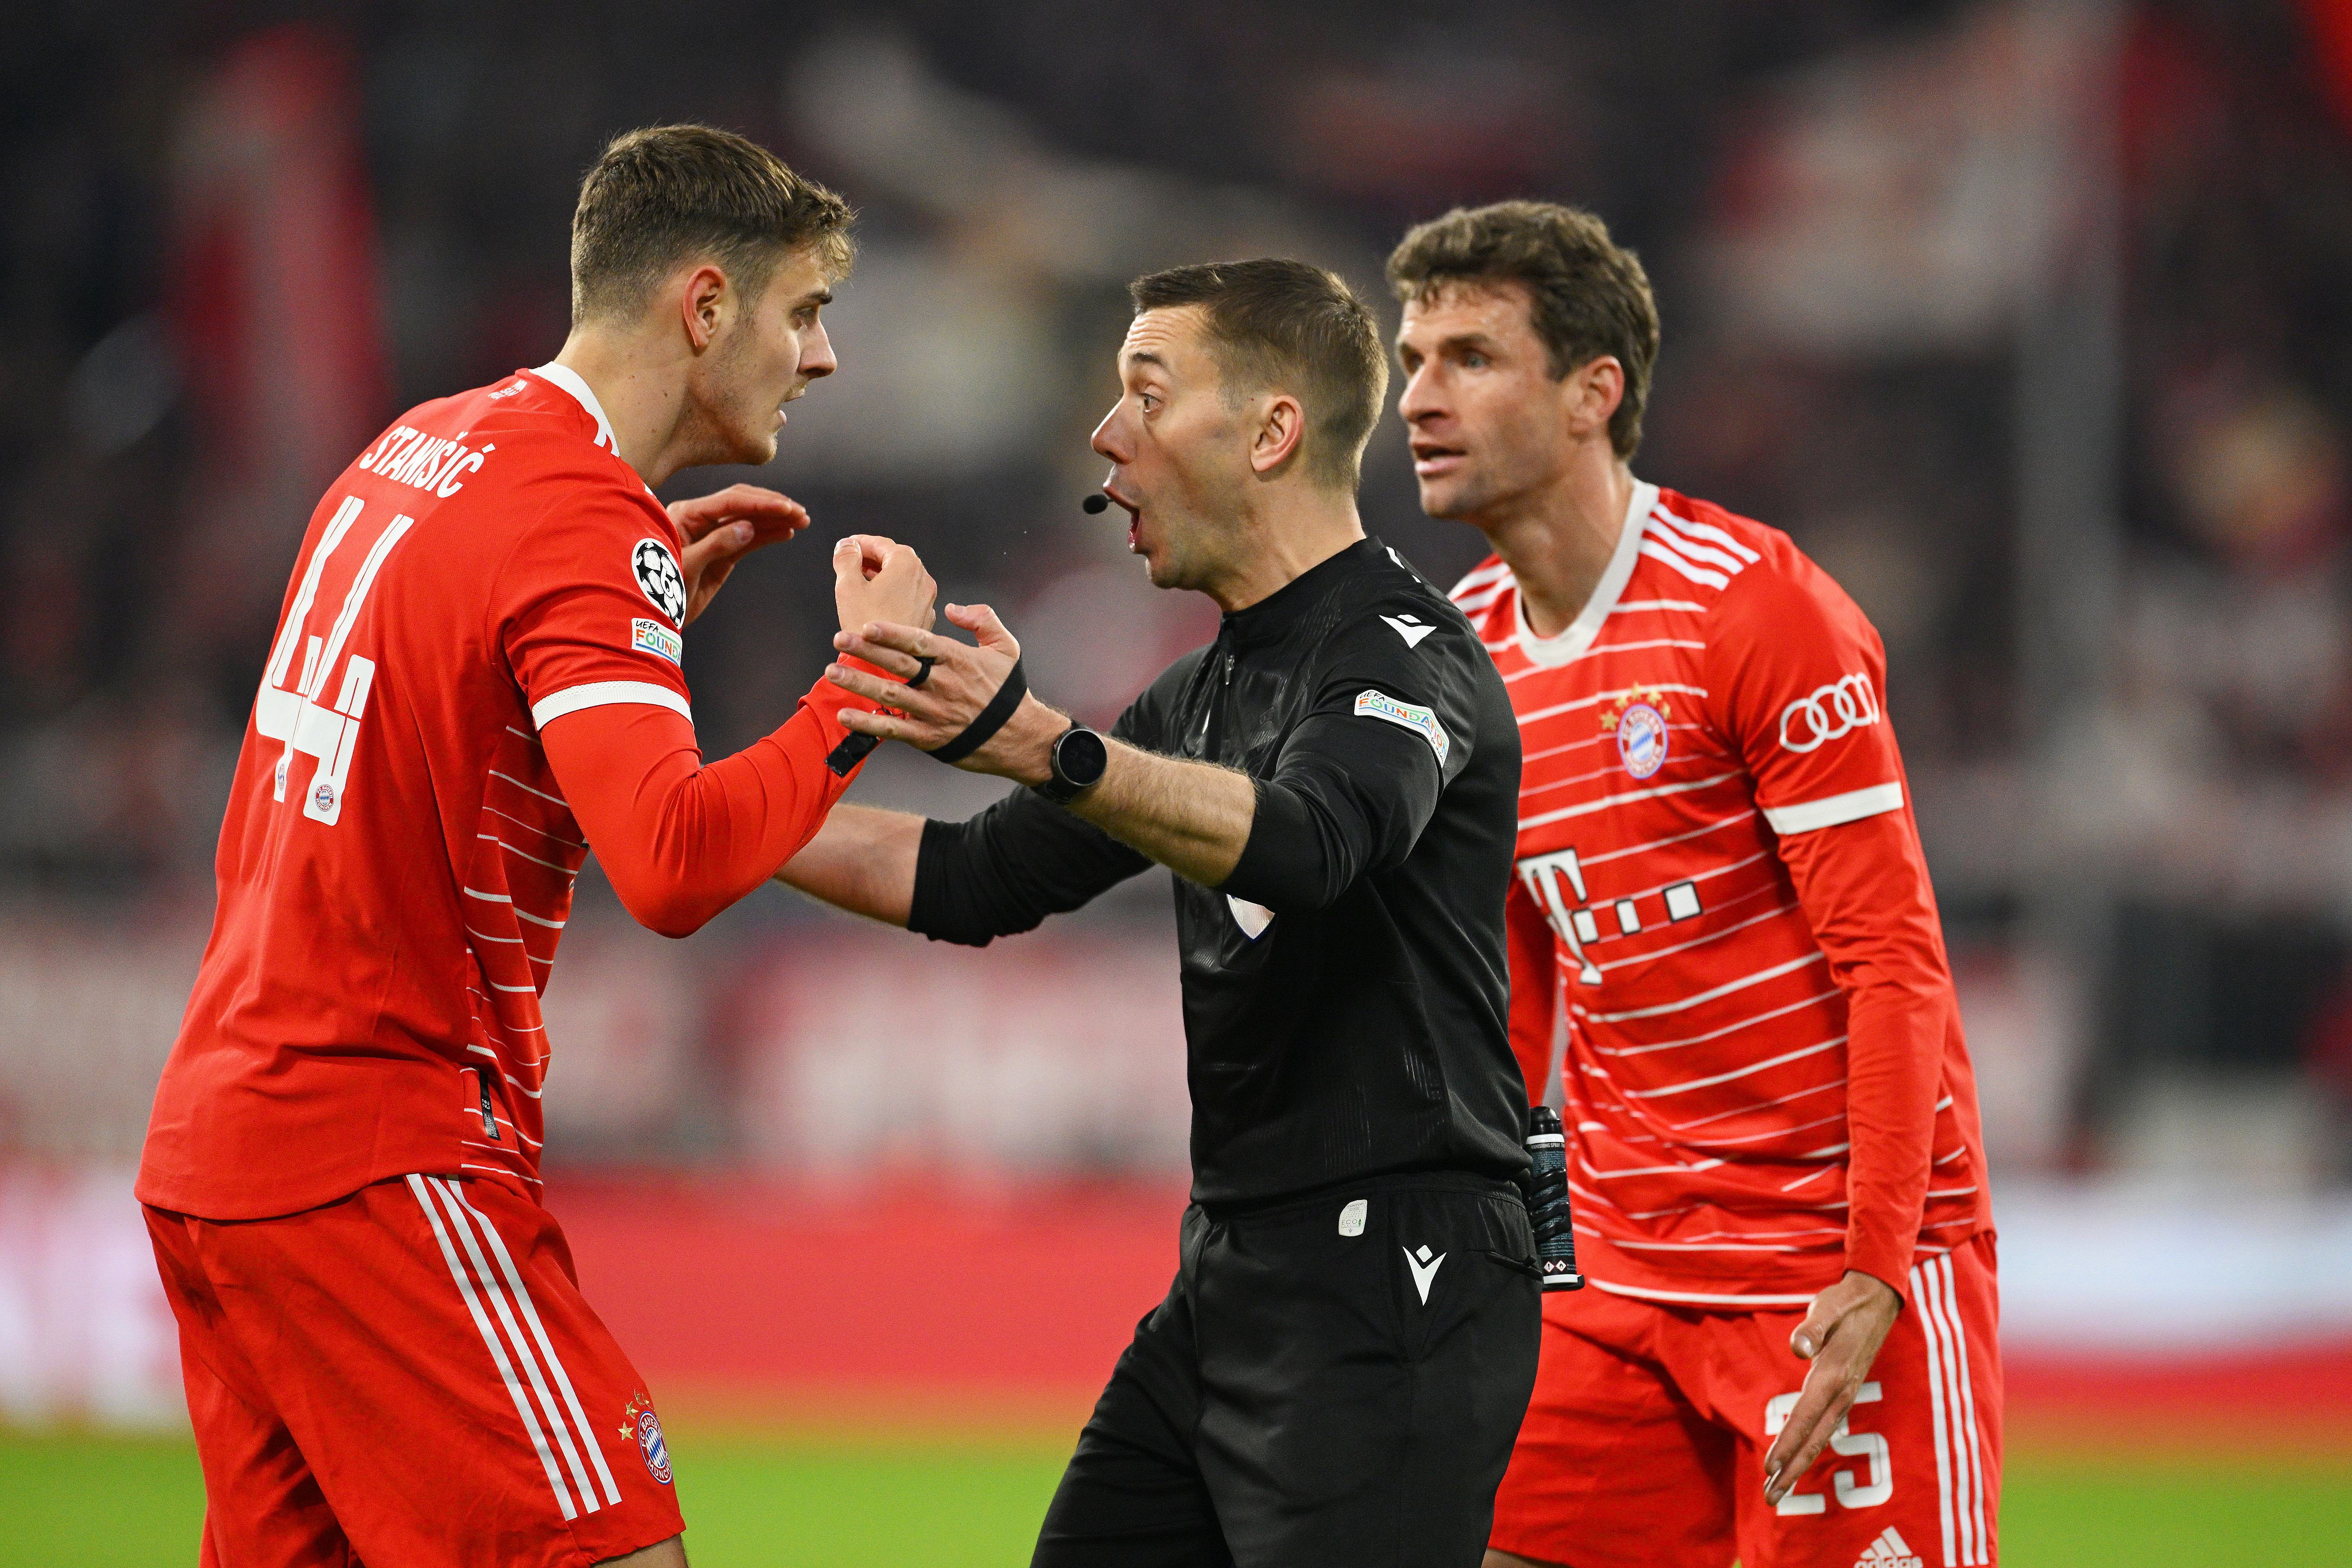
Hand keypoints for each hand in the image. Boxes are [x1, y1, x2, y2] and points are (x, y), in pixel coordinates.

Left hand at [669, 484, 810, 625]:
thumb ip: (714, 545)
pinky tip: (785, 532)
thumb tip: (746, 528)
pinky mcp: (721, 553)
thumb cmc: (657, 590)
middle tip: (801, 514)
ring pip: (748, 521)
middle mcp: (699, 520)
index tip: (787, 507)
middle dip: (773, 507)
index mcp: (686, 515)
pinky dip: (767, 535)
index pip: (729, 502)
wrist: (651, 617)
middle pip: (742, 504)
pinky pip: (747, 540)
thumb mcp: (685, 568)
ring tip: (802, 521)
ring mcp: (711, 535)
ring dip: (775, 519)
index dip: (760, 503)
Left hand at [826, 602, 1063, 780]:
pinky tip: (845, 715)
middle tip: (839, 638)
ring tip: (832, 672)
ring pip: (891, 695)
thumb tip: (952, 608)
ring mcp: (934, 712)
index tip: (868, 625)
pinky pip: (893, 729)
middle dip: (866, 651)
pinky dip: (868, 723)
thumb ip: (982, 619)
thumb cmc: (1010, 692)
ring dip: (860, 683)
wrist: (1021, 738)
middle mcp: (943, 684)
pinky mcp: (929, 738)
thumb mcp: (1006, 647)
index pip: (920, 642)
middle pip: (899, 665)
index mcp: (958, 659)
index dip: (892, 633)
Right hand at [832, 536, 936, 635]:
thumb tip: (847, 545)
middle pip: (895, 557)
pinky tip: (876, 598)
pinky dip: (892, 590)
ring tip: (861, 578)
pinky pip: (908, 593)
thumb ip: (846, 558)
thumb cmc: (865, 624)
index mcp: (906, 564)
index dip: (860, 542)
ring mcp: (927, 597)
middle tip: (852, 560)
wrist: (883, 662)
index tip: (847, 546)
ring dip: (882, 573)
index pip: (881, 543)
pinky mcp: (925, 614)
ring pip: (903, 576)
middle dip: (872, 557)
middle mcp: (923, 578)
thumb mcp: (847, 586)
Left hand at [1762, 1270, 1902, 1505]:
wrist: (1877, 1300)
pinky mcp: (1843, 1393)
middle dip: (1791, 1470)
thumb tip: (1799, 1347)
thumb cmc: (1846, 1303)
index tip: (1769, 1468)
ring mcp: (1844, 1396)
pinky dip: (1809, 1447)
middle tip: (1770, 1498)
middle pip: (1813, 1439)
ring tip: (1777, 1489)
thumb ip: (1813, 1327)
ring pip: (1819, 1438)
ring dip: (1798, 1465)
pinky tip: (1797, 1461)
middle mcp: (1840, 1392)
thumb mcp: (1827, 1307)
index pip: (1805, 1416)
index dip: (1788, 1443)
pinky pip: (1824, 1427)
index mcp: (1833, 1374)